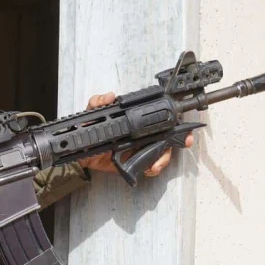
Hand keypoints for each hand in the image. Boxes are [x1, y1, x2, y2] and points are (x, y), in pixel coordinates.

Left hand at [77, 92, 194, 177]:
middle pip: (168, 135)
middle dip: (179, 140)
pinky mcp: (135, 162)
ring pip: (162, 152)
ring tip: (155, 164)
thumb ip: (97, 102)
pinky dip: (152, 167)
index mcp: (133, 120)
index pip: (157, 117)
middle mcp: (141, 134)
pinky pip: (150, 165)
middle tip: (184, 142)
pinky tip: (147, 168)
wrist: (80, 155)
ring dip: (163, 158)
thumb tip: (110, 95)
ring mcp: (140, 148)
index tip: (183, 123)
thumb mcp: (91, 114)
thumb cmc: (87, 131)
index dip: (173, 119)